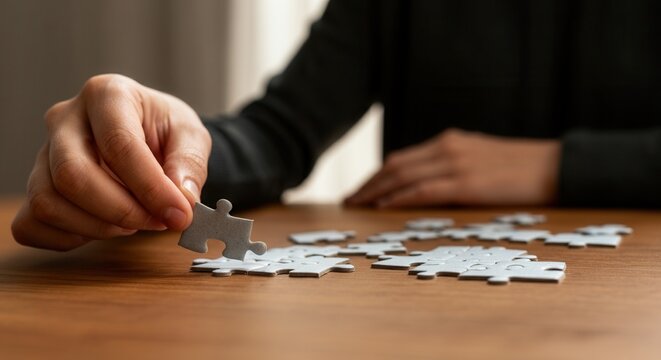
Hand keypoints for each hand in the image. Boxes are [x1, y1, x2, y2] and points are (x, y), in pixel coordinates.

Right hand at [11, 74, 210, 250]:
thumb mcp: (192, 135)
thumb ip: (190, 164)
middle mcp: (65, 119)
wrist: (150, 136)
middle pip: (72, 175)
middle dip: (120, 210)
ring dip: (98, 227)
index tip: (179, 214)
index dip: (151, 187)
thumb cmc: (166, 131)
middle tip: (158, 222)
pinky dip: (69, 238)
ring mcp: (43, 152)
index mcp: (107, 95)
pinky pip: (32, 223)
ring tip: (136, 223)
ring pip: (48, 202)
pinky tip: (105, 228)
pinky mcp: (36, 184)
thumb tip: (182, 199)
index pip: (118, 144)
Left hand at [345, 128, 559, 207]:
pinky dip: (398, 198)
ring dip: (375, 192)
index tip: (360, 190)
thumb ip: (454, 168)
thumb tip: (429, 186)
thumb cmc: (522, 169)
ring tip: (356, 206)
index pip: (402, 158)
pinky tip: (382, 208)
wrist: (557, 167)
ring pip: (402, 176)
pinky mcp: (467, 184)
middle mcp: (447, 147)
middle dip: (368, 184)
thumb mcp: (481, 161)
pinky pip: (422, 191)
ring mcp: (456, 164)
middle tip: (348, 200)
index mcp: (450, 142)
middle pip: (394, 165)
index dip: (377, 175)